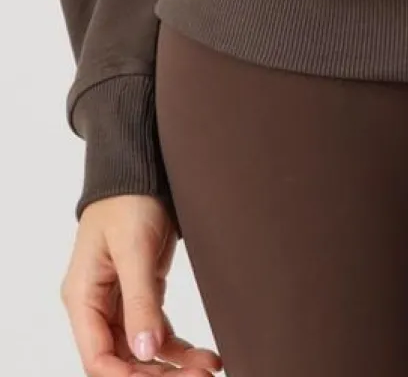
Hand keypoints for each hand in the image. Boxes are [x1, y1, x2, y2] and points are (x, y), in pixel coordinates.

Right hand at [60, 194, 221, 374]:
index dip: (127, 376)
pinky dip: (177, 347)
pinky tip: (203, 356)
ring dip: (172, 365)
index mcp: (83, 297)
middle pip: (122, 358)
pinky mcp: (141, 292)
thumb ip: (140, 300)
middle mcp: (97, 305)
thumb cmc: (129, 199)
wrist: (141, 168)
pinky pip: (156, 331)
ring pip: (142, 349)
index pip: (98, 357)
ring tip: (208, 369)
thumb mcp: (134, 248)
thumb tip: (145, 351)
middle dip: (156, 373)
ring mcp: (119, 301)